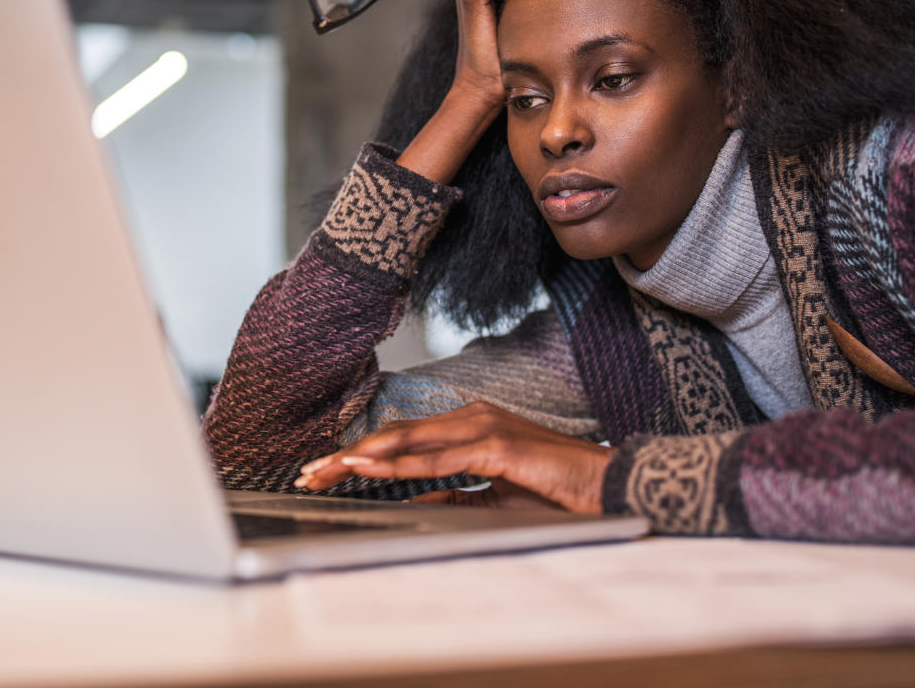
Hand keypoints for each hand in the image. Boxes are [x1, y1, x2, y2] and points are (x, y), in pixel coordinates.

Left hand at [294, 402, 613, 514]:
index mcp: (468, 424)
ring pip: (407, 441)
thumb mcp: (493, 495)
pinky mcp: (496, 446)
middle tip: (307, 474)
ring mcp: (482, 426)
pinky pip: (438, 459)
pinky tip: (368, 471)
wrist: (606, 486)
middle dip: (347, 455)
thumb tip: (417, 498)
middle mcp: (470, 417)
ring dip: (361, 458)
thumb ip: (455, 491)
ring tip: (324, 472)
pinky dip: (399, 466)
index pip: (403, 438)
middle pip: (395, 435)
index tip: (326, 472)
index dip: (361, 454)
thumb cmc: (556, 491)